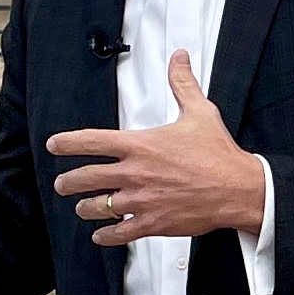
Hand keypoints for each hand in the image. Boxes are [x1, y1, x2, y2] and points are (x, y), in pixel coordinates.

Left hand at [49, 53, 267, 246]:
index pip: (92, 141)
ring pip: (98, 207)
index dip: (67, 143)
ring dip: (84, 208)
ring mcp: (143, 200)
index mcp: (141, 145)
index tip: (54, 145)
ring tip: (81, 208)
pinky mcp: (153, 223)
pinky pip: (120, 233)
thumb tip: (179, 58)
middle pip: (86, 178)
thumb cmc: (219, 155)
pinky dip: (105, 236)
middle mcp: (136, 173)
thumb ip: (182, 84)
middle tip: (62, 184)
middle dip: (67, 182)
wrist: (239, 189)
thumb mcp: (200, 112)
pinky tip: (100, 236)